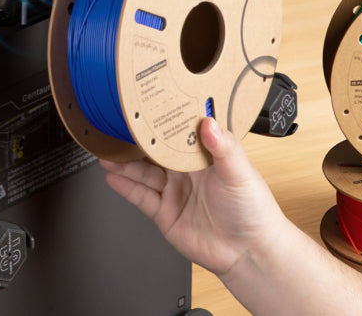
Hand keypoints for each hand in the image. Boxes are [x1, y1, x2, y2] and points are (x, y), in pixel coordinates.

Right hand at [98, 116, 284, 275]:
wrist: (249, 253)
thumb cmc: (253, 211)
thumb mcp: (240, 173)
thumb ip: (224, 147)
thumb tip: (209, 123)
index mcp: (203, 156)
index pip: (177, 133)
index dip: (160, 122)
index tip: (144, 109)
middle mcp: (185, 172)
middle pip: (154, 152)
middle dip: (135, 142)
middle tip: (116, 129)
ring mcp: (173, 192)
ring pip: (143, 173)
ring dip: (124, 163)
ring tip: (107, 153)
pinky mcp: (164, 212)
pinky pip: (140, 196)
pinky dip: (125, 187)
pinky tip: (113, 176)